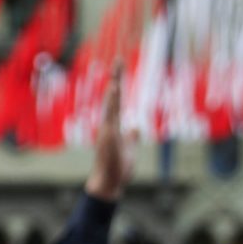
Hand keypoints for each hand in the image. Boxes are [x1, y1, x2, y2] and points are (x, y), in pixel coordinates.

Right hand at [85, 64, 133, 201]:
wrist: (109, 183)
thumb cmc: (117, 168)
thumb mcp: (128, 148)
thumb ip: (131, 136)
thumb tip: (135, 127)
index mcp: (113, 126)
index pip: (117, 102)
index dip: (118, 85)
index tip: (119, 70)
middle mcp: (108, 125)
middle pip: (112, 97)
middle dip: (115, 79)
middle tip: (118, 60)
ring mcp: (107, 129)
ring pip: (111, 103)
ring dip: (114, 86)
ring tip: (116, 69)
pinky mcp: (108, 135)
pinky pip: (110, 114)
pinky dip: (112, 101)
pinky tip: (114, 89)